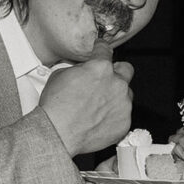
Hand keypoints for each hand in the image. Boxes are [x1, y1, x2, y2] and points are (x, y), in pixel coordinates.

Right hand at [41, 42, 133, 156]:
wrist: (58, 134)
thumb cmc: (56, 107)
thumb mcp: (60, 75)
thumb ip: (79, 69)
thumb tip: (84, 70)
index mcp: (101, 68)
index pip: (105, 50)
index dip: (101, 49)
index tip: (101, 50)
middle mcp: (117, 84)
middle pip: (126, 70)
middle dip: (118, 71)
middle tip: (107, 78)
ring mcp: (123, 104)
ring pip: (126, 95)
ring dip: (116, 96)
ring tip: (98, 106)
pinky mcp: (125, 122)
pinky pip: (123, 115)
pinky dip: (114, 116)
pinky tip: (99, 120)